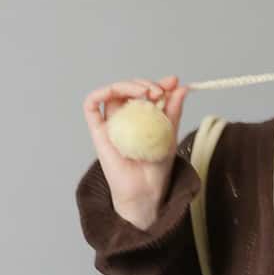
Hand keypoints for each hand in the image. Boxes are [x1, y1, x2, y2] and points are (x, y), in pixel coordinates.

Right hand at [82, 74, 191, 218]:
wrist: (145, 192)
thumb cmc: (156, 170)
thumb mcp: (169, 135)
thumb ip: (173, 111)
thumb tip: (181, 88)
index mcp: (143, 118)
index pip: (147, 92)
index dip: (159, 83)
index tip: (173, 82)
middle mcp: (125, 118)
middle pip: (130, 89)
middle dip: (146, 83)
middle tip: (160, 91)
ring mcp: (111, 123)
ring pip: (113, 92)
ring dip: (128, 85)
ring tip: (147, 92)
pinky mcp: (98, 131)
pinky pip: (91, 106)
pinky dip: (100, 93)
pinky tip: (114, 92)